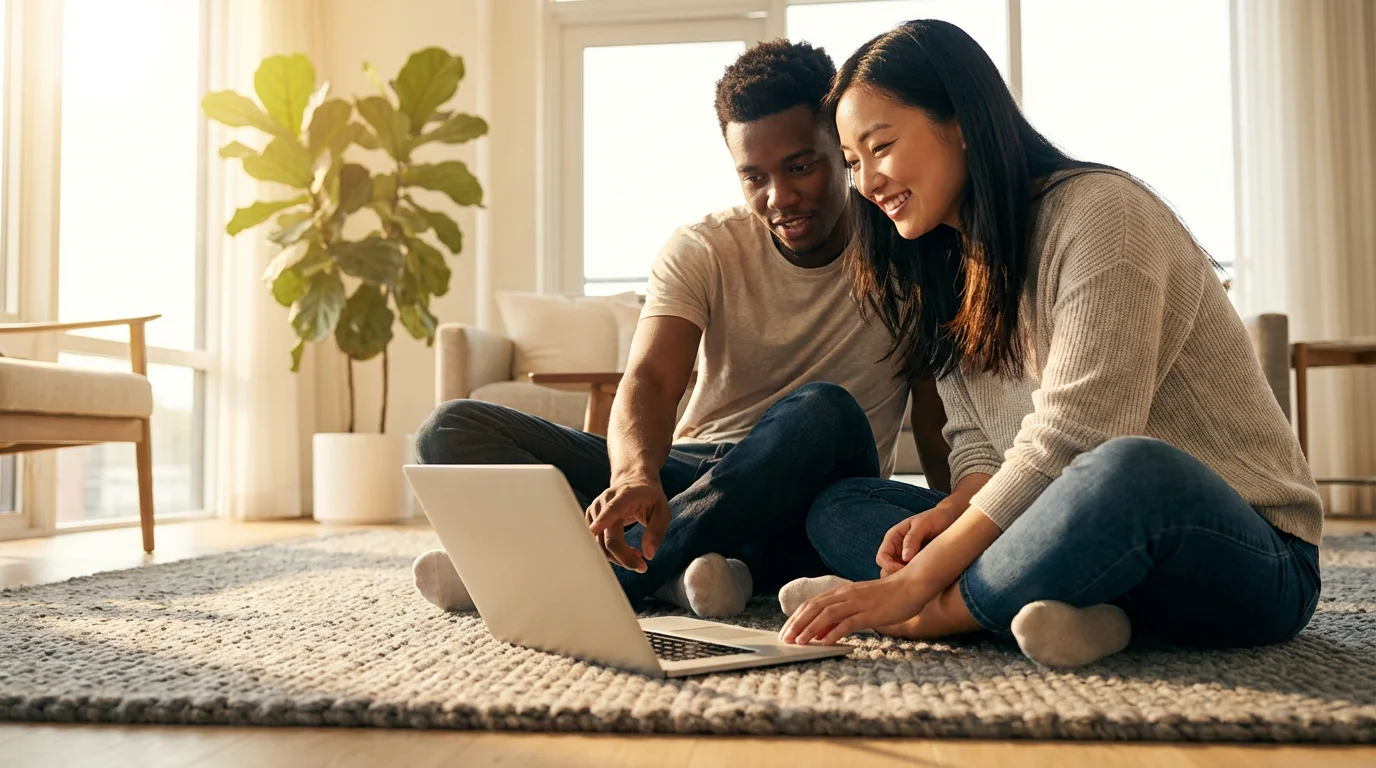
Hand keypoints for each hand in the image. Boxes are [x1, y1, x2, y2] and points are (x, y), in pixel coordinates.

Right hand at [585, 478, 670, 572]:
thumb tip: (648, 555)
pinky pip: (596, 542)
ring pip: (599, 544)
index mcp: (624, 496)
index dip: (603, 520)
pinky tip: (625, 548)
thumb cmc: (649, 496)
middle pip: (607, 538)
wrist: (633, 480)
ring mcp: (595, 511)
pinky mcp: (590, 519)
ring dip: (618, 556)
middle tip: (642, 566)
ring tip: (636, 554)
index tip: (595, 530)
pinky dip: (611, 552)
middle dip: (624, 557)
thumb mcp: (663, 510)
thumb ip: (657, 531)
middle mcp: (604, 503)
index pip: (611, 510)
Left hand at [780, 574, 933, 644]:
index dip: (796, 617)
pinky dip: (834, 633)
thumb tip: (820, 633)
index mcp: (842, 593)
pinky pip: (848, 623)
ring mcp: (858, 603)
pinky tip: (825, 642)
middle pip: (814, 608)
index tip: (785, 631)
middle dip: (797, 624)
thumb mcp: (859, 605)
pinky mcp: (870, 613)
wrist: (911, 586)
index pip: (812, 604)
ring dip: (810, 629)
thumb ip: (841, 617)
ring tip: (798, 642)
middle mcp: (846, 596)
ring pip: (827, 615)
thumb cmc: (888, 598)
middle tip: (785, 639)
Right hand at [876, 496, 965, 575]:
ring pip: (898, 576)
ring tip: (922, 580)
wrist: (951, 518)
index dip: (890, 567)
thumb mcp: (923, 525)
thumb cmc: (936, 518)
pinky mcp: (917, 565)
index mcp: (893, 538)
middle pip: (887, 570)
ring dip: (907, 580)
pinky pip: (911, 577)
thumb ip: (912, 539)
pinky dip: (916, 581)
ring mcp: (906, 558)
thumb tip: (905, 558)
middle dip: (897, 577)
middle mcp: (897, 549)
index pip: (882, 558)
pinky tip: (927, 580)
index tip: (905, 572)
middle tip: (915, 579)